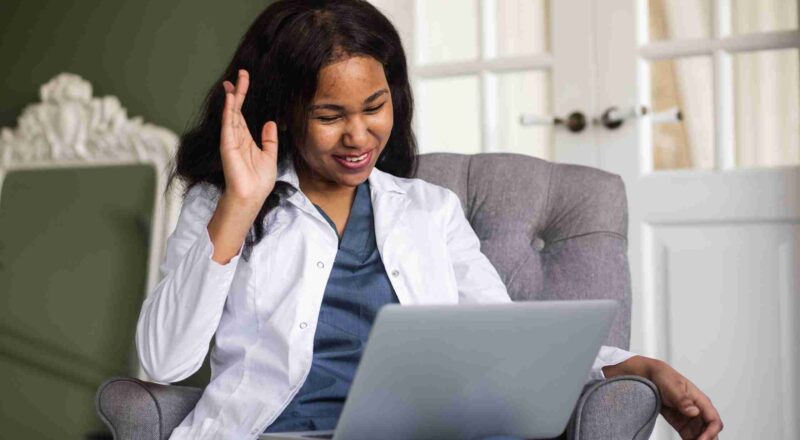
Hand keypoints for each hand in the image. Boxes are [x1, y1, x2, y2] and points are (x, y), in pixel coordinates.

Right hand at [220, 69, 278, 202]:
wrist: (252, 196)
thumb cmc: (259, 181)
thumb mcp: (270, 156)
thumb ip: (269, 140)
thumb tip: (270, 123)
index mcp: (246, 140)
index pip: (243, 114)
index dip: (243, 98)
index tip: (245, 81)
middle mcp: (237, 138)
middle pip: (236, 110)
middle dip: (238, 92)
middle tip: (242, 74)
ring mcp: (231, 140)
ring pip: (231, 114)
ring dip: (233, 97)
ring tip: (234, 81)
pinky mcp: (227, 145)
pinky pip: (228, 124)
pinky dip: (229, 111)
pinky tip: (231, 98)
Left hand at [648, 359, 723, 439]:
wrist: (650, 377)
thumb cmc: (665, 377)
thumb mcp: (673, 386)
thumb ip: (683, 400)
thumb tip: (694, 412)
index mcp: (701, 401)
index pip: (713, 420)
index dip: (710, 433)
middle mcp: (698, 411)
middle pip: (710, 431)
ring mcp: (690, 419)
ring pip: (701, 436)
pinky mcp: (681, 424)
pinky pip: (690, 437)